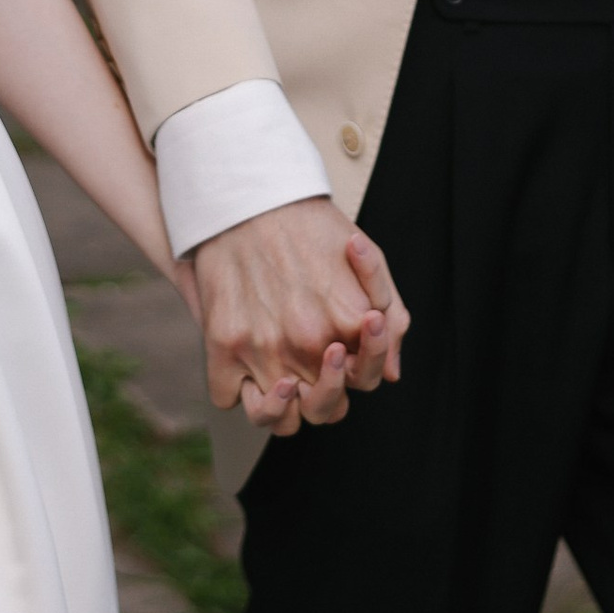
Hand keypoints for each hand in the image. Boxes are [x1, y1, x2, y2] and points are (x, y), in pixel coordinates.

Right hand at [192, 198, 406, 434]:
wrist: (247, 194)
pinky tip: (242, 363)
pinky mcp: (221, 345)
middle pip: (323, 410)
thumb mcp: (367, 255)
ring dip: (280, 408)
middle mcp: (305, 344)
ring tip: (280, 382)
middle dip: (325, 395)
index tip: (344, 346)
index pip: (364, 381)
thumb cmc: (309, 223)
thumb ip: (390, 314)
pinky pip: (227, 398)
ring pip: (273, 418)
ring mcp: (261, 350)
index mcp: (345, 324)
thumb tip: (392, 372)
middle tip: (314, 366)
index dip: (358, 370)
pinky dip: (234, 388)